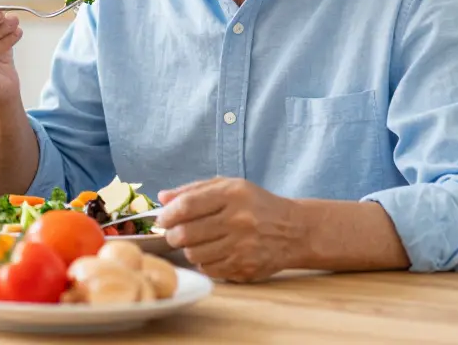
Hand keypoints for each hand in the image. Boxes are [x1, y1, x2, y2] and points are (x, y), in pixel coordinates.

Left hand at [155, 177, 305, 282]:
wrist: (294, 231)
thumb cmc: (255, 205)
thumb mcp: (229, 187)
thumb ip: (194, 190)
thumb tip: (162, 198)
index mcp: (233, 194)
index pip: (187, 206)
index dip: (167, 214)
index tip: (162, 219)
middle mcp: (239, 220)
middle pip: (186, 233)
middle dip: (172, 235)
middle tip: (174, 234)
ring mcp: (244, 247)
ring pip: (194, 254)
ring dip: (188, 249)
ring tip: (195, 242)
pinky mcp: (246, 268)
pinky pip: (209, 269)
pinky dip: (204, 262)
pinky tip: (212, 253)